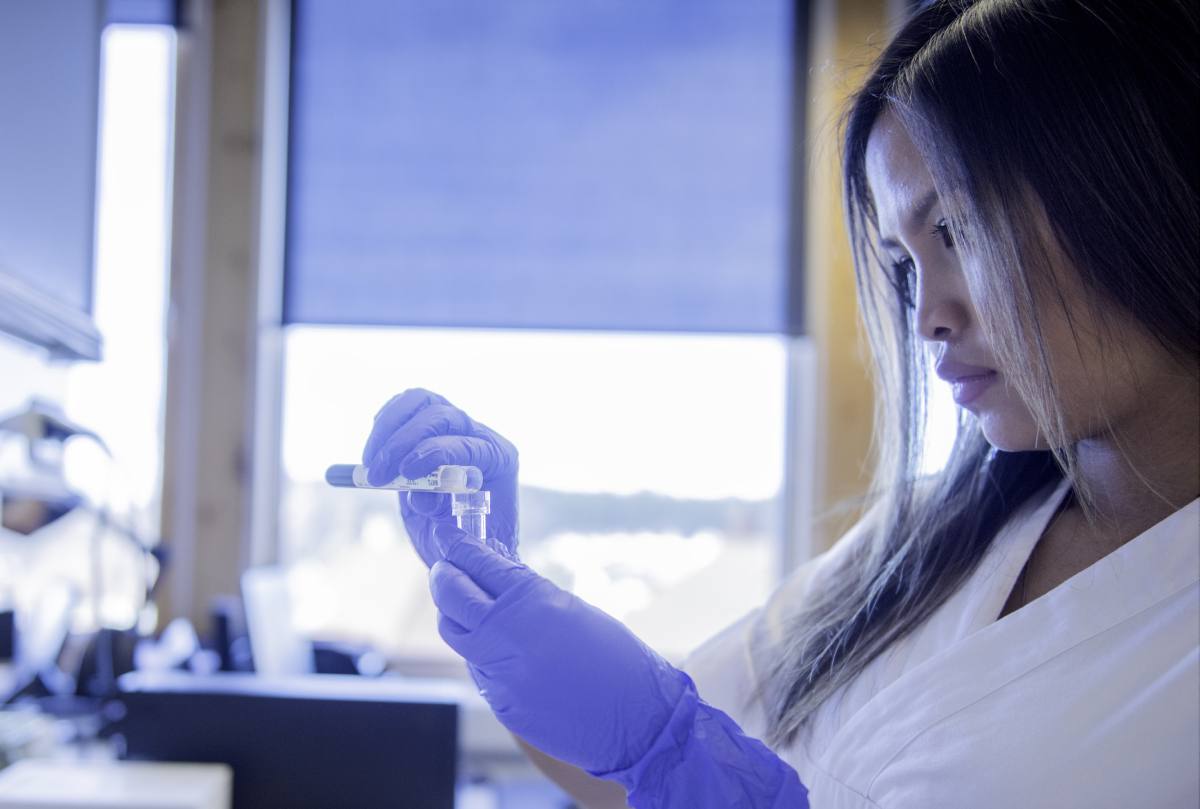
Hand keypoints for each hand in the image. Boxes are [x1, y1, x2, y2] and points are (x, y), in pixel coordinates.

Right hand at [362, 389, 518, 565]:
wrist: (461, 541)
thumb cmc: (470, 544)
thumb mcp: (464, 542)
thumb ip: (448, 520)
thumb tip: (422, 497)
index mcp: (500, 460)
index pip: (469, 444)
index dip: (435, 453)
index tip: (405, 473)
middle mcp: (480, 436)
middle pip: (442, 417)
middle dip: (404, 443)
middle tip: (377, 474)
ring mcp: (454, 426)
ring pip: (423, 401)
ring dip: (389, 428)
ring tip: (370, 463)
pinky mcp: (428, 426)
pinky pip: (408, 404)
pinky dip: (386, 417)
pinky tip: (373, 446)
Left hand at [429, 523, 687, 773]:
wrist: (639, 721)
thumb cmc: (618, 659)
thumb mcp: (573, 610)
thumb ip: (528, 594)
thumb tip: (494, 574)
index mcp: (533, 603)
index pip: (479, 564)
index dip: (458, 548)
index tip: (448, 538)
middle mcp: (510, 638)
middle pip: (452, 599)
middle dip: (444, 579)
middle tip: (444, 569)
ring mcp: (502, 676)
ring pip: (459, 639)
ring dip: (458, 619)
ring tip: (467, 608)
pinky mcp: (502, 706)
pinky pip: (481, 672)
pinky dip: (485, 656)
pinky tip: (504, 652)